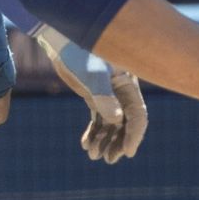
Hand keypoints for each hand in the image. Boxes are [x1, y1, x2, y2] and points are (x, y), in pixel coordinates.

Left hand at [41, 27, 148, 162]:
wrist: (60, 39)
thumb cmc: (79, 50)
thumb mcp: (92, 73)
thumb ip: (103, 96)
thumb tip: (116, 120)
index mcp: (128, 84)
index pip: (138, 114)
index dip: (135, 135)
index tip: (128, 153)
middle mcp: (121, 91)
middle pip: (126, 123)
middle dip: (118, 142)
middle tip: (108, 159)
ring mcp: (108, 93)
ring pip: (111, 123)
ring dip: (104, 140)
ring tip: (93, 155)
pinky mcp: (93, 95)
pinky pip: (98, 118)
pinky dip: (93, 132)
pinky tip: (85, 145)